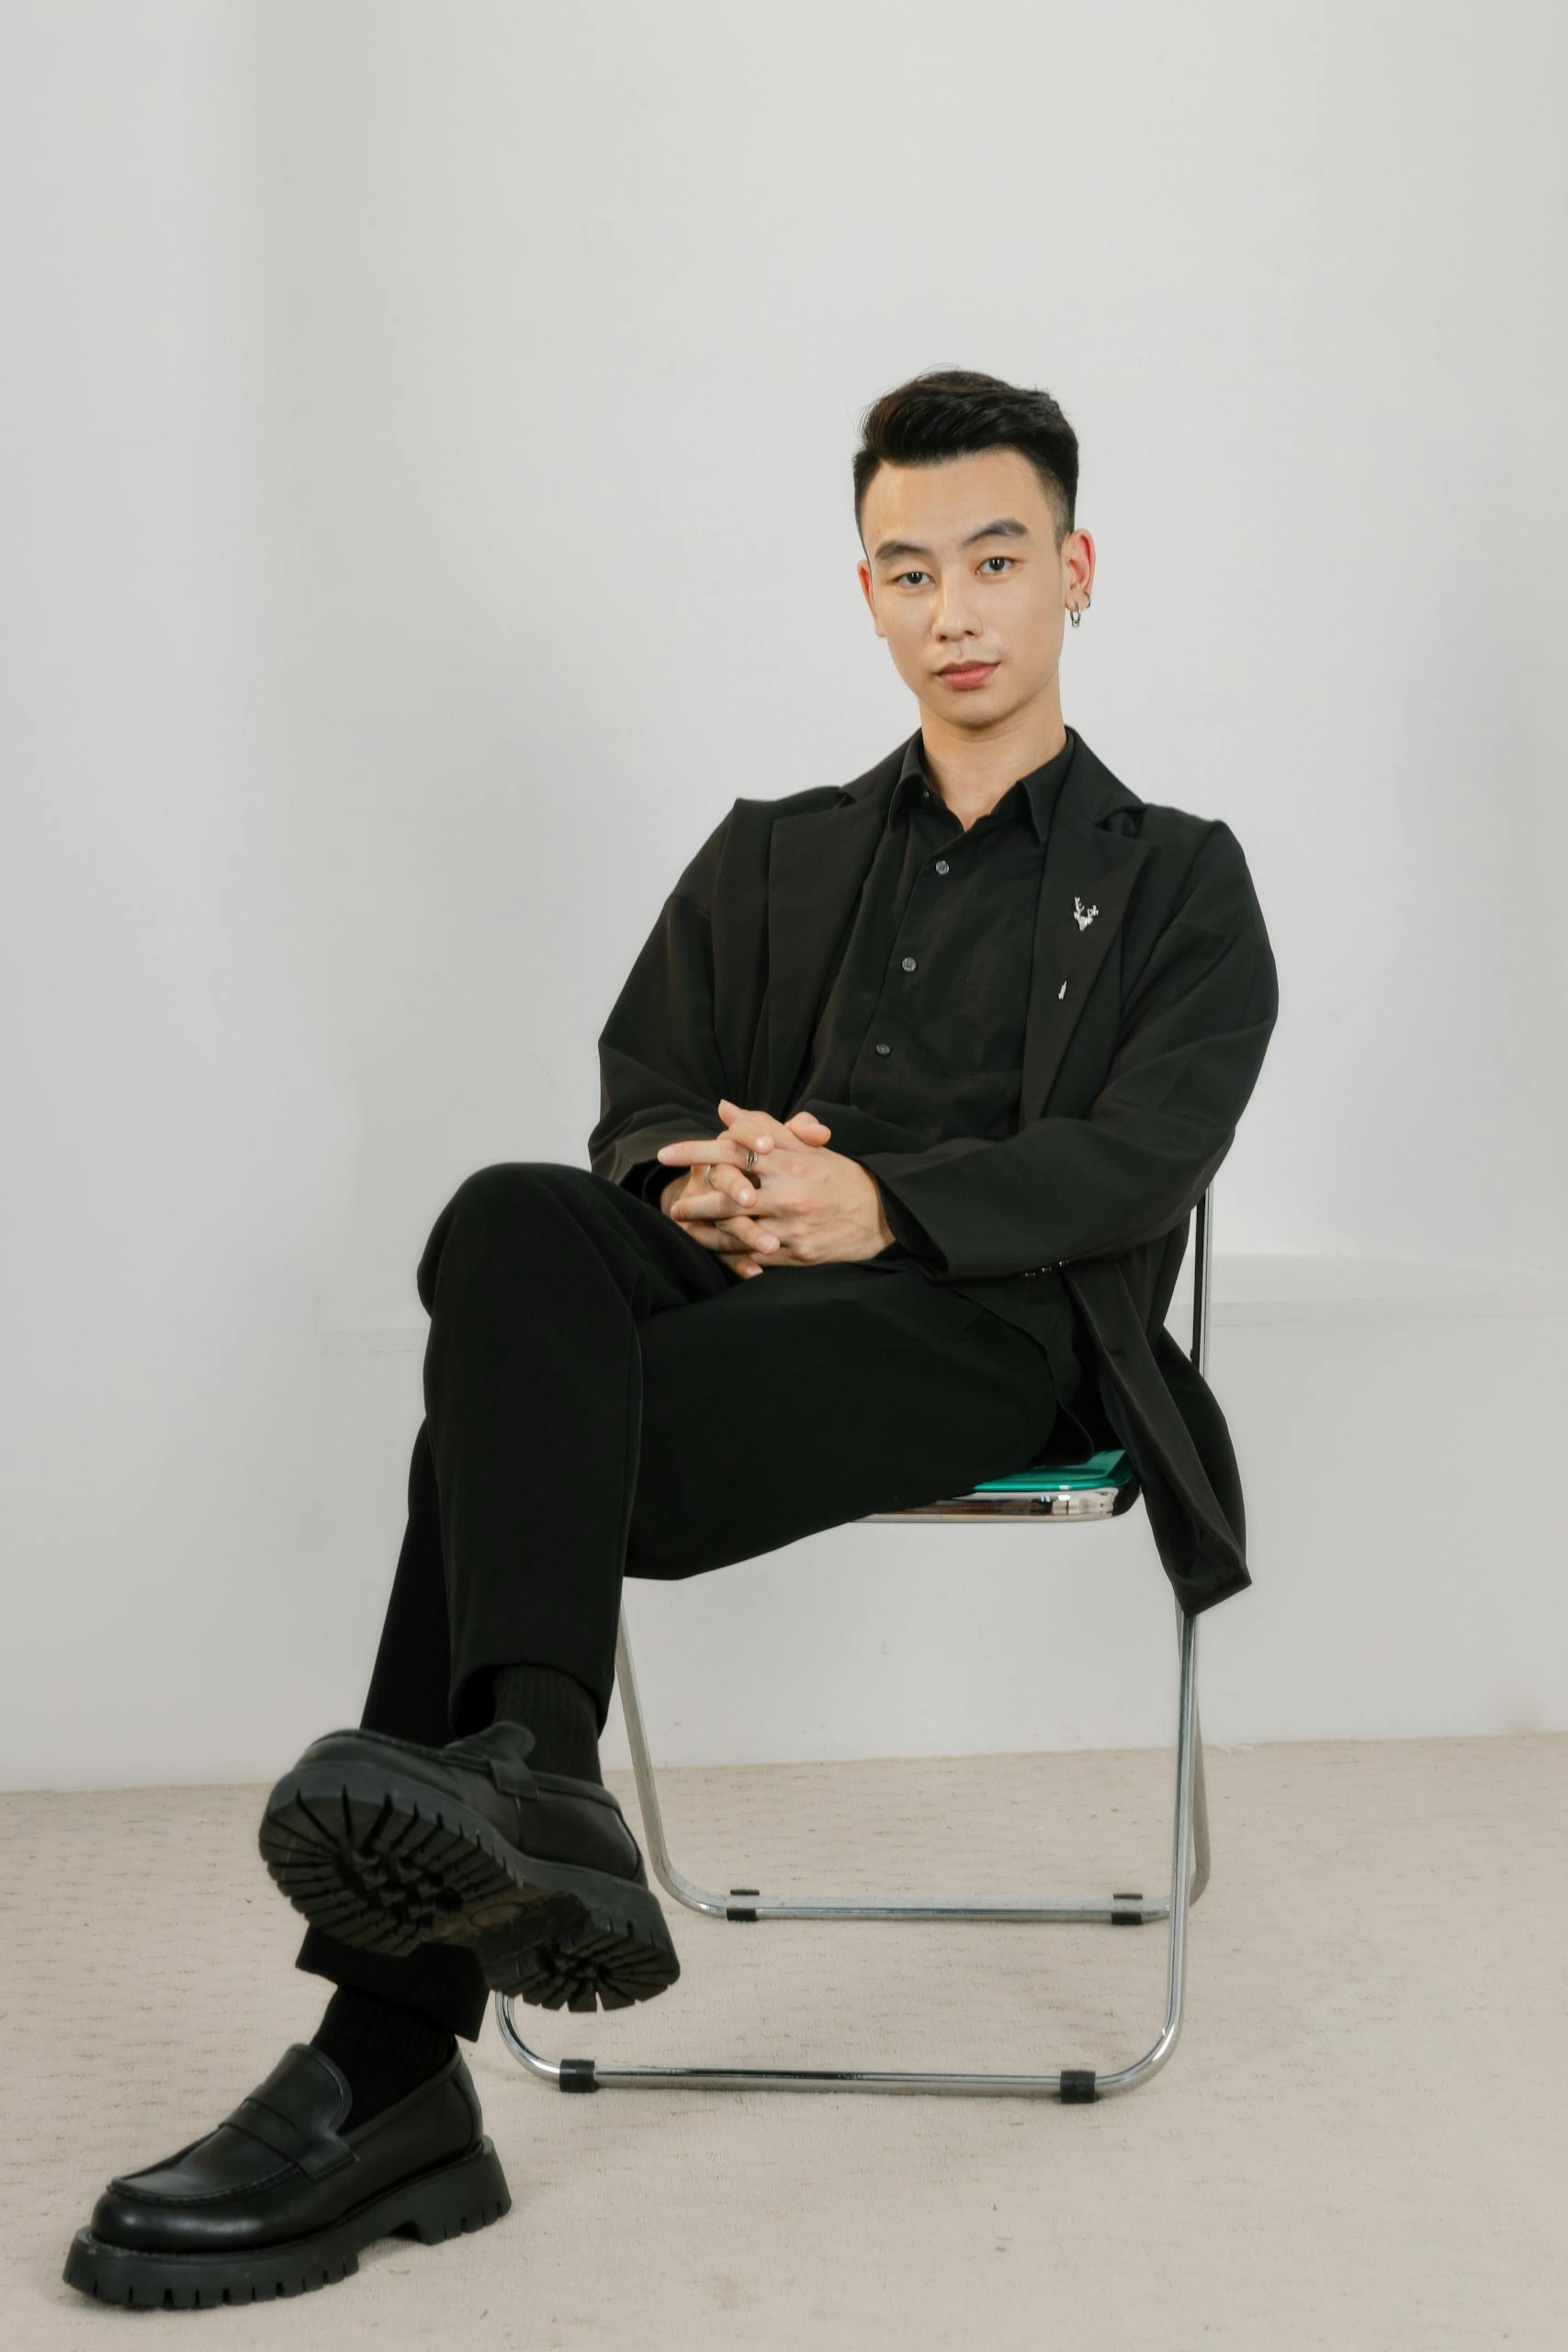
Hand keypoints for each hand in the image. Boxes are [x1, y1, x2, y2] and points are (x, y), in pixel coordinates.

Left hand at [656, 1096, 895, 1276]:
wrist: (879, 1216)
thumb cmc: (837, 1176)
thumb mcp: (806, 1146)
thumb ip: (763, 1127)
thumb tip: (724, 1108)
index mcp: (789, 1162)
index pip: (732, 1151)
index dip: (694, 1152)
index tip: (665, 1154)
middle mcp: (788, 1194)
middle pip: (727, 1197)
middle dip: (695, 1203)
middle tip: (675, 1206)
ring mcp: (791, 1227)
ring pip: (736, 1231)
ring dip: (705, 1231)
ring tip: (686, 1229)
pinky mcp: (796, 1254)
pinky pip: (753, 1256)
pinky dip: (730, 1254)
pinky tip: (714, 1249)